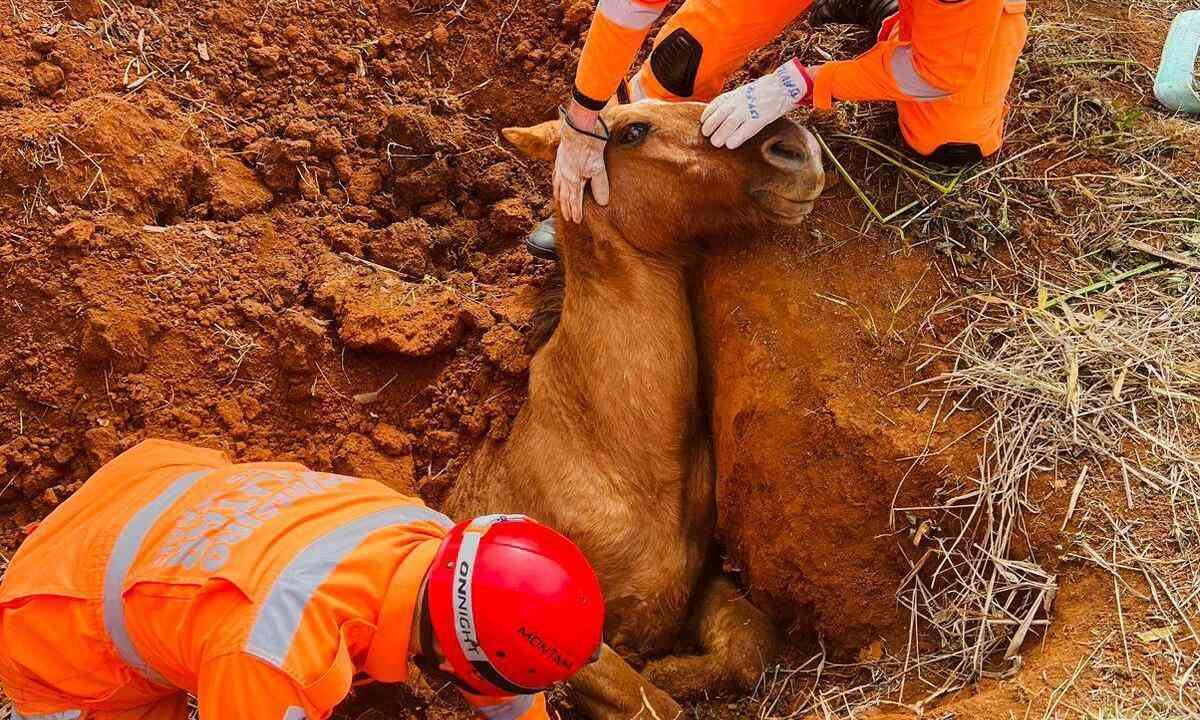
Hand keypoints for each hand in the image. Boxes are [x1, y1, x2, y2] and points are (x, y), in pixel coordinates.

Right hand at [553, 102, 609, 222]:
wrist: (577, 126)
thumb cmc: (589, 146)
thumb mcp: (598, 167)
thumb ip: (600, 186)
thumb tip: (602, 203)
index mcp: (573, 181)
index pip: (574, 200)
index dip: (575, 211)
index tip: (576, 221)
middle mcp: (564, 176)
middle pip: (564, 196)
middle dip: (566, 208)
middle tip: (567, 218)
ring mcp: (561, 166)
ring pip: (558, 186)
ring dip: (559, 197)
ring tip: (559, 203)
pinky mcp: (560, 157)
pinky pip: (555, 174)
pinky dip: (555, 182)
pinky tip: (557, 182)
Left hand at [701, 60, 811, 149]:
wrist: (785, 86)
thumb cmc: (768, 90)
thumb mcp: (748, 90)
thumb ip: (737, 99)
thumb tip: (727, 110)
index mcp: (737, 94)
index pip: (716, 103)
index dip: (708, 113)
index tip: (703, 120)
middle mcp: (739, 101)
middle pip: (719, 115)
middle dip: (710, 126)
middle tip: (706, 135)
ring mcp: (748, 110)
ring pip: (728, 124)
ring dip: (720, 135)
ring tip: (715, 143)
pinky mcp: (759, 118)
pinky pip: (744, 131)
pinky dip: (736, 138)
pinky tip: (730, 145)